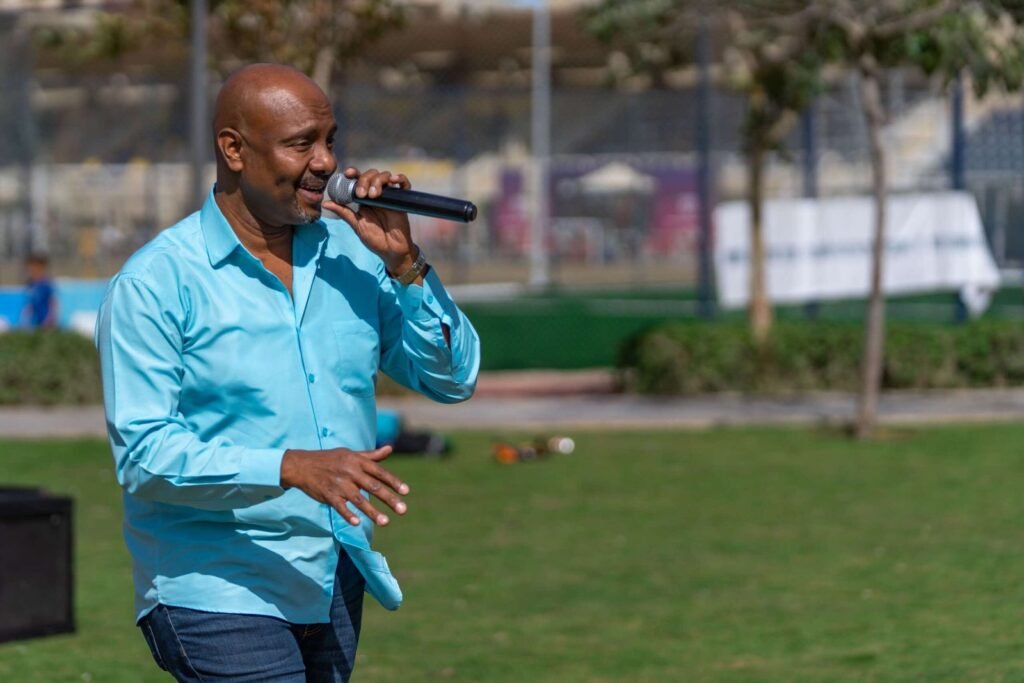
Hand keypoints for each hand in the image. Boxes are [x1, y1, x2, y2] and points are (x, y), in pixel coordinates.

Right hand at [280, 446, 409, 525]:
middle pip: (373, 487)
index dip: (394, 481)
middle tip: (403, 510)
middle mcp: (350, 472)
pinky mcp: (328, 495)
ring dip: (373, 512)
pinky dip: (348, 515)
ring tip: (386, 522)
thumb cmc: (330, 459)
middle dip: (389, 499)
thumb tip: (390, 449)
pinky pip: (340, 507)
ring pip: (359, 500)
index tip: (406, 492)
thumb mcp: (350, 454)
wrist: (302, 465)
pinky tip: (357, 523)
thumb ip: (371, 455)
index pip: (379, 472)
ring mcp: (339, 485)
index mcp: (357, 461)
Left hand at [323, 166, 417, 274]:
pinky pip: (404, 184)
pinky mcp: (402, 200)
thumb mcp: (357, 225)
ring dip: (378, 181)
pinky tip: (394, 181)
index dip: (354, 173)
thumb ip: (343, 212)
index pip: (358, 179)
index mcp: (364, 198)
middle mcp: (376, 194)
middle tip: (362, 195)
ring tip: (374, 195)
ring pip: (385, 176)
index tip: (348, 173)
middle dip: (365, 180)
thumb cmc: (374, 239)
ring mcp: (389, 196)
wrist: (391, 251)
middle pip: (371, 175)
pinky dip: (401, 179)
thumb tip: (325, 203)